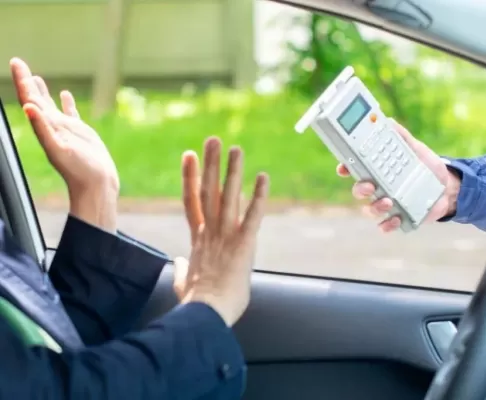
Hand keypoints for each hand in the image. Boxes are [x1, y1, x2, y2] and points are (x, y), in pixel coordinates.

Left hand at [10, 58, 119, 232]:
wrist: (96, 185)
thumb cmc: (79, 170)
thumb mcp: (58, 149)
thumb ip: (43, 128)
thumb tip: (29, 106)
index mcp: (45, 128)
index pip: (30, 99)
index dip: (22, 81)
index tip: (16, 62)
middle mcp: (53, 126)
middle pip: (36, 99)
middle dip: (27, 81)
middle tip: (18, 62)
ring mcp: (66, 129)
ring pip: (51, 105)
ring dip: (42, 91)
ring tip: (35, 77)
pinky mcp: (81, 133)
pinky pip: (71, 114)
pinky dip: (67, 103)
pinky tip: (64, 94)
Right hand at [173, 137, 268, 326]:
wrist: (206, 314)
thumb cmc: (196, 303)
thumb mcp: (183, 283)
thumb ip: (180, 269)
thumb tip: (178, 262)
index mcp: (197, 239)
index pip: (192, 201)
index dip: (190, 177)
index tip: (189, 156)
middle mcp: (210, 231)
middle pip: (208, 191)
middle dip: (211, 163)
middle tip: (213, 140)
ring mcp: (226, 236)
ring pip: (229, 196)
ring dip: (232, 171)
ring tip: (236, 148)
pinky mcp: (244, 244)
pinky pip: (253, 215)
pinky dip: (259, 196)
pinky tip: (263, 177)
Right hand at [336, 119, 460, 232]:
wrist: (449, 187)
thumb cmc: (427, 167)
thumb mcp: (417, 149)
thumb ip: (402, 137)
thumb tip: (389, 122)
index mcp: (379, 170)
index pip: (356, 169)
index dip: (346, 168)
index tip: (343, 168)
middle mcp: (379, 188)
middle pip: (359, 190)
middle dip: (360, 189)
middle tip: (370, 185)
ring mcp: (387, 204)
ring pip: (369, 209)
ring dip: (374, 207)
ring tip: (388, 201)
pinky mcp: (398, 218)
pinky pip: (385, 225)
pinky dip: (387, 225)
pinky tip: (395, 218)